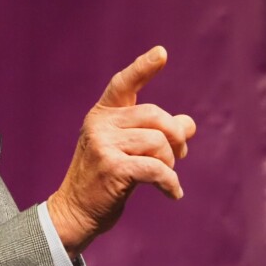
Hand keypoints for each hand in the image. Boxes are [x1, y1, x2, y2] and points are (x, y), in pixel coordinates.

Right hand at [46, 46, 195, 257]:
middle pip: (155, 116)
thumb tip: (190, 124)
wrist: (75, 211)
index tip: (162, 53)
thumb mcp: (127, 150)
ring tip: (167, 178)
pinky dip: (170, 183)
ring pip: (158, 143)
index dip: (143, 68)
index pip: (123, 84)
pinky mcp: (112, 168)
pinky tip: (173, 193)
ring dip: (170, 163)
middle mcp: (99, 124)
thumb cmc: (105, 179)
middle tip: (180, 154)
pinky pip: (156, 169)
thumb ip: (155, 134)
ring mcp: (103, 145)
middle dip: (175, 136)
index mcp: (101, 114)